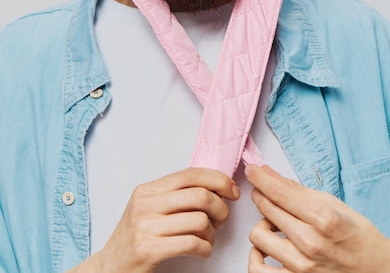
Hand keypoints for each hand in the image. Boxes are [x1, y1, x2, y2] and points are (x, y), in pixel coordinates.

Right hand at [67, 167, 239, 272]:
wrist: (109, 269)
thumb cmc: (136, 239)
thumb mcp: (149, 209)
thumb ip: (174, 195)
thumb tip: (215, 186)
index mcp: (148, 190)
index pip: (190, 174)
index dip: (218, 179)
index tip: (232, 191)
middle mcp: (145, 204)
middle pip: (200, 196)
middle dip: (220, 208)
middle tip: (221, 219)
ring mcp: (146, 227)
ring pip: (199, 220)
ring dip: (213, 232)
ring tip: (208, 238)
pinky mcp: (149, 250)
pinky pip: (192, 243)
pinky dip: (205, 248)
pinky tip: (201, 250)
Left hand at [245, 164, 389, 271]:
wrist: (377, 270)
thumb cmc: (357, 236)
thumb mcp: (333, 204)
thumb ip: (297, 189)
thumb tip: (269, 173)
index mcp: (322, 217)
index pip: (279, 192)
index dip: (260, 178)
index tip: (252, 170)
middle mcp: (310, 242)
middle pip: (267, 210)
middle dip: (261, 195)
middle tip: (264, 191)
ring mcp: (301, 267)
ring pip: (258, 236)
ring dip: (261, 225)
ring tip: (273, 224)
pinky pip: (257, 270)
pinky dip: (256, 257)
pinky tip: (265, 248)